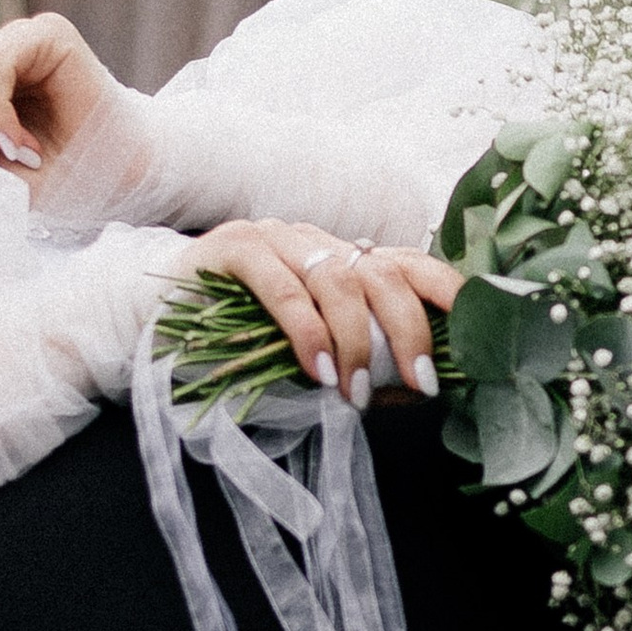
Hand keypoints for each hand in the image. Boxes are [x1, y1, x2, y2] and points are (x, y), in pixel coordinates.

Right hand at [185, 224, 457, 404]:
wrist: (151, 321)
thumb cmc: (236, 344)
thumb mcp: (311, 357)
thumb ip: (361, 363)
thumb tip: (417, 387)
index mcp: (343, 260)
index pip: (411, 264)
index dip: (450, 290)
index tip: (480, 328)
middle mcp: (317, 241)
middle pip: (383, 272)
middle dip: (409, 330)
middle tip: (419, 383)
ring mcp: (275, 238)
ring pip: (337, 279)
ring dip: (356, 341)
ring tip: (357, 392)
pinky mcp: (232, 248)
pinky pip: (281, 286)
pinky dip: (306, 331)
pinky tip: (317, 370)